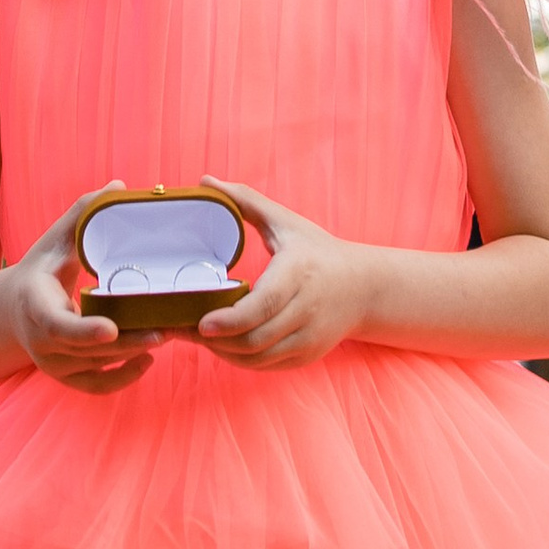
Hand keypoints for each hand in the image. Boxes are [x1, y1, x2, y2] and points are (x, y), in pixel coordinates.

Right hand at [0, 184, 159, 390]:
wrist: (11, 311)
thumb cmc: (39, 270)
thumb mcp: (54, 241)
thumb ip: (83, 214)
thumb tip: (118, 187)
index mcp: (35, 305)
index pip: (57, 325)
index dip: (84, 329)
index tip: (111, 328)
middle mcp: (40, 342)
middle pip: (89, 348)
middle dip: (129, 341)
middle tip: (167, 327)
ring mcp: (52, 364)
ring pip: (97, 367)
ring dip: (133, 354)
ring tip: (167, 334)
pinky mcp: (65, 377)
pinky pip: (96, 386)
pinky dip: (123, 378)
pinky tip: (148, 359)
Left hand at [193, 180, 377, 369]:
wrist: (365, 288)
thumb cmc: (317, 251)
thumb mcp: (286, 222)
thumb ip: (245, 201)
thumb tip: (205, 182)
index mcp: (299, 273)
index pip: (264, 304)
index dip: (232, 320)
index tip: (202, 323)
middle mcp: (308, 309)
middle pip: (256, 338)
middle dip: (217, 340)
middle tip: (184, 329)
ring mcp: (310, 337)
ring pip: (258, 358)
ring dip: (224, 352)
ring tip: (198, 337)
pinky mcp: (308, 355)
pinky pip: (266, 367)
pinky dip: (240, 360)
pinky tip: (223, 346)